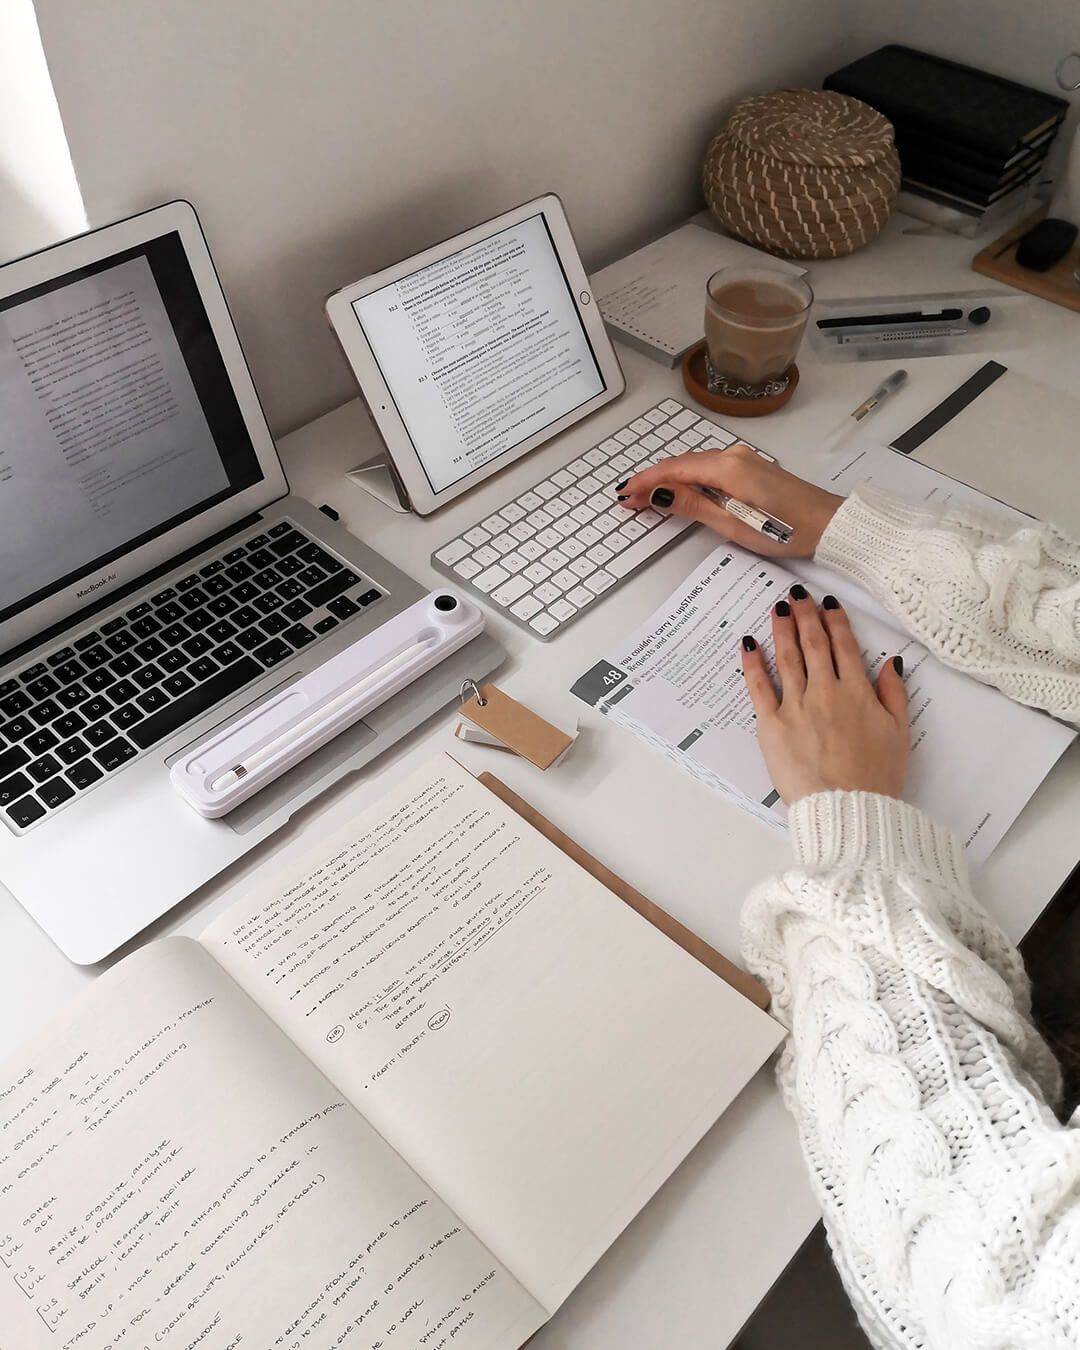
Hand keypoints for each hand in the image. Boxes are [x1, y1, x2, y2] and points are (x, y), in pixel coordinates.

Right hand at [616, 444, 842, 558]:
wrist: (829, 524)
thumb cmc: (787, 529)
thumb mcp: (732, 523)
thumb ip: (692, 505)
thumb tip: (657, 494)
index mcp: (726, 467)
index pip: (673, 470)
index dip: (645, 482)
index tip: (623, 495)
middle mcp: (732, 456)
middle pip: (682, 465)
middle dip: (652, 482)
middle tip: (627, 501)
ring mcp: (743, 460)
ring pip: (695, 467)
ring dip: (669, 482)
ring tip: (646, 499)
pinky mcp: (751, 469)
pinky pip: (710, 470)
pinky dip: (689, 480)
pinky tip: (680, 492)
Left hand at [741, 586, 908, 804]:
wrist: (848, 808)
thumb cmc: (876, 776)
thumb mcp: (899, 733)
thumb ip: (893, 694)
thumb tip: (890, 663)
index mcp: (856, 691)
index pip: (844, 646)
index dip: (835, 621)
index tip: (827, 603)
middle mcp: (825, 691)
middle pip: (813, 644)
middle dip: (805, 614)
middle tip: (798, 594)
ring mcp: (796, 707)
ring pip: (787, 658)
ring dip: (782, 629)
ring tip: (778, 609)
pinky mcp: (772, 725)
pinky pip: (759, 688)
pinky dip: (753, 664)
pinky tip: (748, 645)